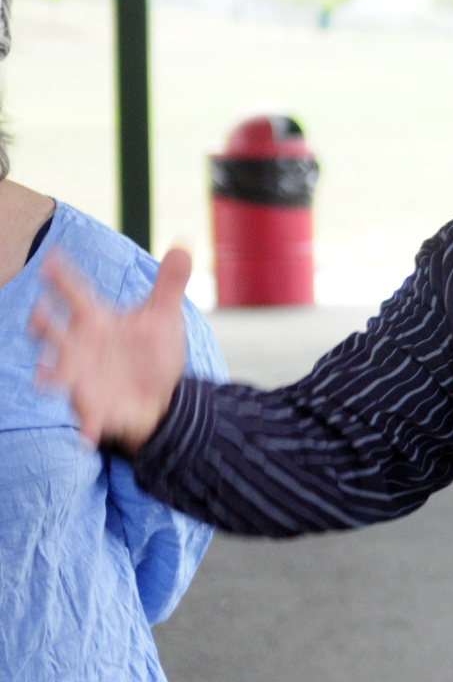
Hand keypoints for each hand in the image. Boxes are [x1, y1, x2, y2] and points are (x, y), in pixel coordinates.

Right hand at [31, 247, 190, 454]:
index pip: (76, 293)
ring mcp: (82, 379)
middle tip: (39, 314)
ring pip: (58, 374)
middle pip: (54, 333)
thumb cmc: (151, 351)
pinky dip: (88, 427)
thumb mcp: (164, 317)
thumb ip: (170, 283)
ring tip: (45, 376)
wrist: (159, 395)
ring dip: (50, 375)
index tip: (50, 260)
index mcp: (96, 321)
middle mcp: (81, 347)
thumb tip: (184, 245)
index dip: (62, 277)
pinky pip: (89, 420)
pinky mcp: (95, 408)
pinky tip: (88, 437)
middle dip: (42, 325)